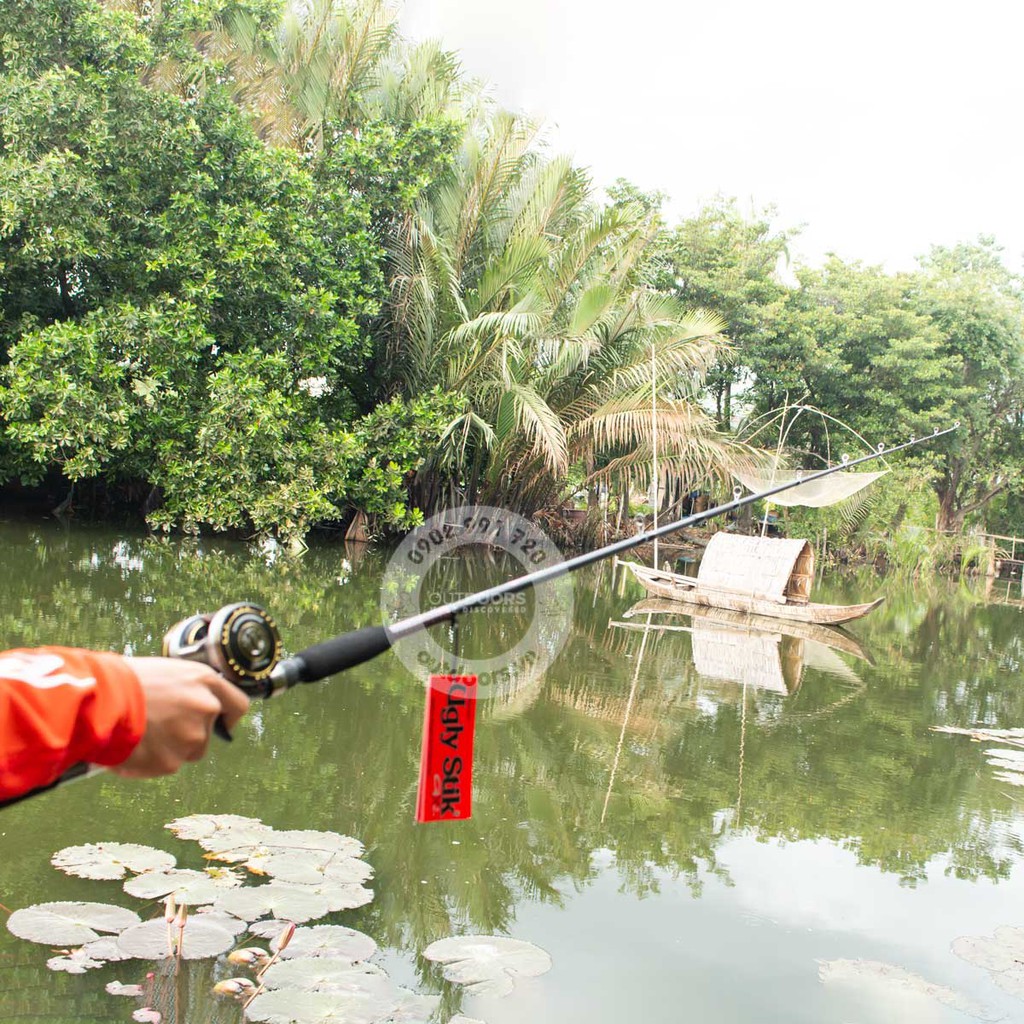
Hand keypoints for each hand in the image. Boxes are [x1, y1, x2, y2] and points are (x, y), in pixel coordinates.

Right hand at [113, 658, 249, 777]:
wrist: (100, 700)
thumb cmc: (125, 680)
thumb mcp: (167, 673)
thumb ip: (188, 690)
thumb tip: (192, 706)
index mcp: (206, 682)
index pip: (238, 706)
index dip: (229, 717)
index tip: (222, 723)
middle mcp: (206, 709)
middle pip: (207, 734)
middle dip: (186, 734)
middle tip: (158, 726)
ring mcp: (191, 737)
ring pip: (186, 752)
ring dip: (168, 748)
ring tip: (141, 733)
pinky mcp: (171, 762)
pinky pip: (164, 765)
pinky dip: (150, 761)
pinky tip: (133, 745)